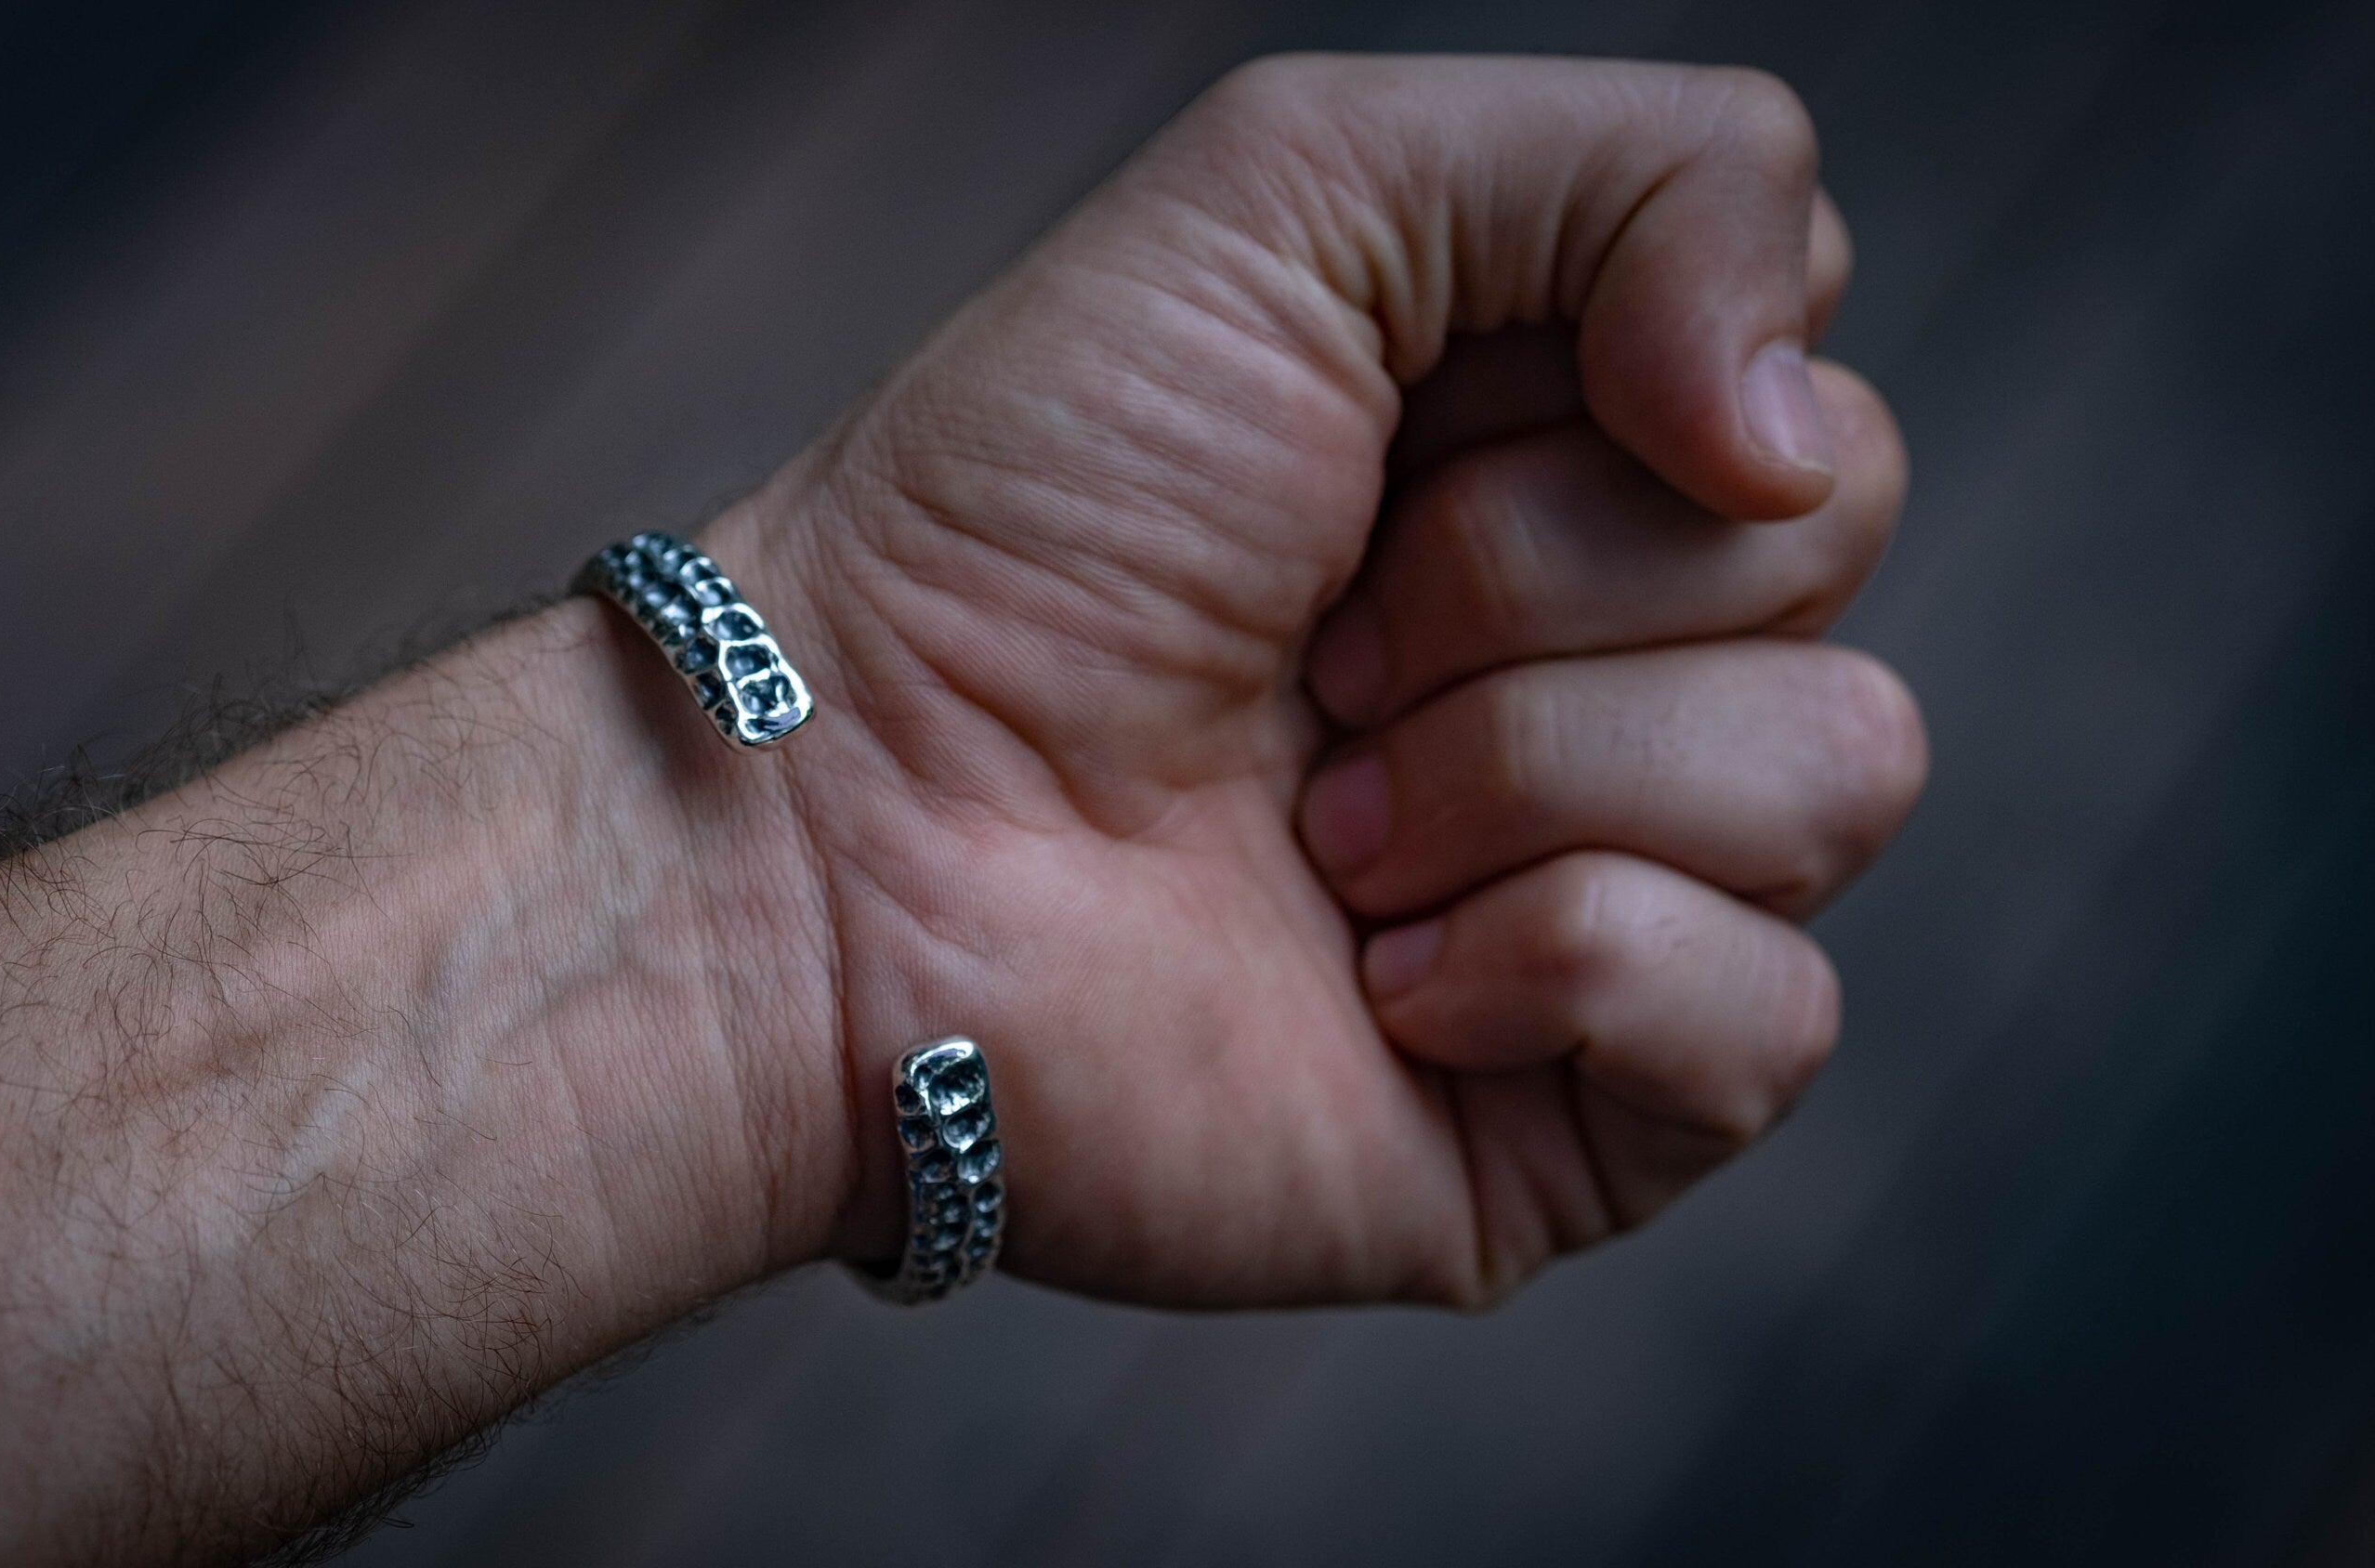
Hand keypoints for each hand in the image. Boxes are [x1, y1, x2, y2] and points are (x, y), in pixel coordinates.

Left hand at [712, 55, 1923, 1305]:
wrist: (841, 826)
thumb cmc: (1018, 517)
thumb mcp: (1304, 190)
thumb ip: (1648, 172)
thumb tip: (1797, 430)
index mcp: (1563, 468)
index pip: (1795, 383)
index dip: (1601, 389)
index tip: (1367, 446)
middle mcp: (1608, 673)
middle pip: (1825, 557)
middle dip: (1519, 577)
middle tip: (1303, 649)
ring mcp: (1611, 894)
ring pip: (1837, 772)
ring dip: (1521, 768)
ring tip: (1310, 820)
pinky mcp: (1587, 1110)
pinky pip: (1778, 1015)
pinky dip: (1561, 963)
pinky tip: (1371, 980)